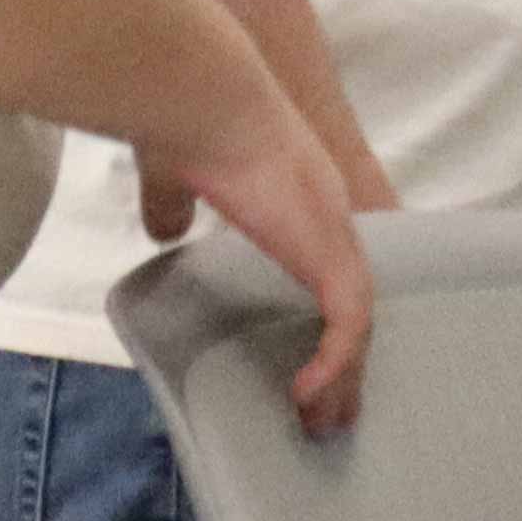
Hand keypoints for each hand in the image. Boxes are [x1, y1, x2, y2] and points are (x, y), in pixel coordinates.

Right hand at [139, 104, 377, 435]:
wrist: (205, 99)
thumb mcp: (174, 176)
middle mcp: (330, 214)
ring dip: (343, 375)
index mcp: (301, 195)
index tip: (310, 354)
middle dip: (346, 360)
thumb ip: (172, 205)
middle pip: (354, 301)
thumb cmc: (185, 124)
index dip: (327, 312)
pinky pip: (348, 325)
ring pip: (359, 320)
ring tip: (321, 421)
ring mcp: (334, 232)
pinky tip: (308, 395)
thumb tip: (162, 230)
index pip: (331, 264)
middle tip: (328, 411)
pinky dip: (334, 363)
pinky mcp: (327, 252)